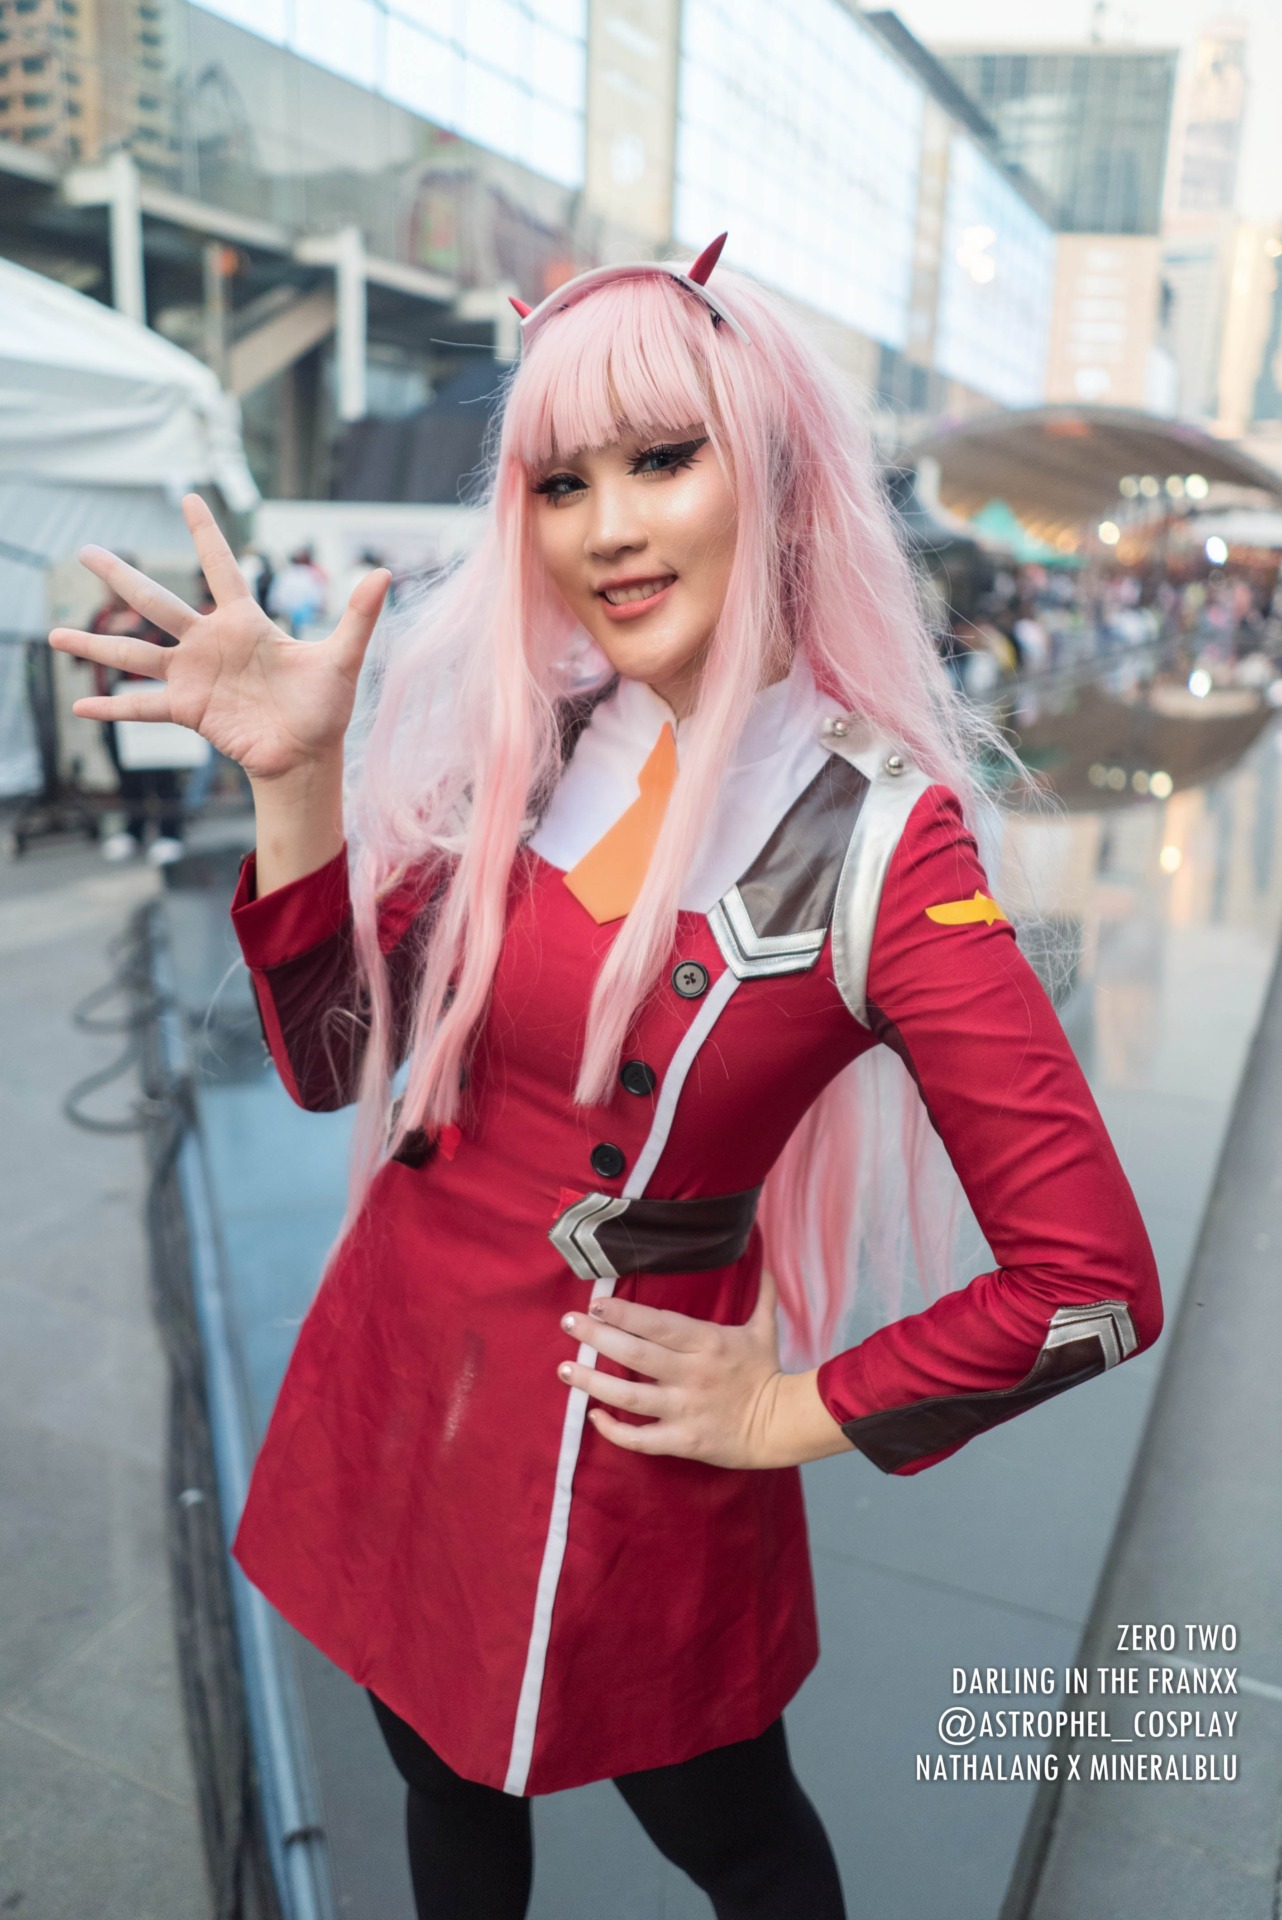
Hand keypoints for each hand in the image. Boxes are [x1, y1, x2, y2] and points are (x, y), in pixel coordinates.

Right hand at [49, 494, 389, 784]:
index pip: (222, 568)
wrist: (308, 756)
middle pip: (158, 601)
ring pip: (136, 652)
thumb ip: (358, 616)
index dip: (207, 534)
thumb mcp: (341, 659)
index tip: (189, 497)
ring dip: (96, 642)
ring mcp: (194, 676)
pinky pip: (143, 707)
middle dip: (121, 577)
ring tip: (55, 632)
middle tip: (84, 550)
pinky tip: (80, 703)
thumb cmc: (324, 707)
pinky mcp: (188, 710)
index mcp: (245, 623)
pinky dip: (113, 706)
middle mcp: (211, 644)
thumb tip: (384, 572)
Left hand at [557, 1267, 856, 1469]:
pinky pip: (641, 1439)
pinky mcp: (684, 1440)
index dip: (624, 1314)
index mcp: (708, 1343)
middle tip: (568, 1323)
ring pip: (630, 1396)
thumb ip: (761, 1295)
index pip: (659, 1324)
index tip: (595, 1302)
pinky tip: (593, 1416)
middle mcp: (692, 1374)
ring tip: (565, 1369)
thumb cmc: (766, 1373)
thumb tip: (765, 1261)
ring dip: (592, 1382)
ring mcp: (685, 1409)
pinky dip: (614, 1431)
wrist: (782, 1425)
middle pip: (636, 1354)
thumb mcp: (764, 1330)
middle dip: (597, 1337)